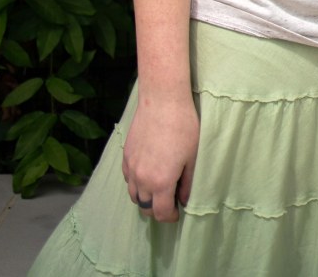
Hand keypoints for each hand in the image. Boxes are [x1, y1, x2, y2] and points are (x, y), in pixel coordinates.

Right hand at [122, 94, 199, 222]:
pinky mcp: (125, 154)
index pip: (161, 213)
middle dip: (157, 208)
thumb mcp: (192, 157)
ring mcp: (130, 167)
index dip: (170, 217)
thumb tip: (184, 200)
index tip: (177, 211)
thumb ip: (188, 183)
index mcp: (160, 182)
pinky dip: (136, 182)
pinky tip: (147, 172)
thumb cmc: (183, 126)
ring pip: (133, 194)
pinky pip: (127, 178)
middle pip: (145, 207)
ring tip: (158, 187)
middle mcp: (141, 178)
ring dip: (145, 197)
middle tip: (170, 200)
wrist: (162, 99)